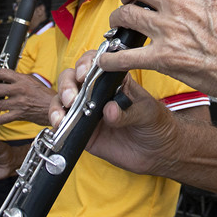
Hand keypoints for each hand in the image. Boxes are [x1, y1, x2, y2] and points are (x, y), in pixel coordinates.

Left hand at [0, 68, 51, 127]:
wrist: (56, 108)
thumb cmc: (46, 96)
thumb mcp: (33, 82)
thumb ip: (19, 79)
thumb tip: (5, 79)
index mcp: (22, 79)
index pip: (1, 73)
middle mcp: (19, 89)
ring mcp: (19, 102)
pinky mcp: (20, 114)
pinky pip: (2, 119)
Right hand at [52, 57, 182, 176]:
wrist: (159, 154)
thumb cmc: (157, 125)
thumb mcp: (149, 114)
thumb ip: (129, 112)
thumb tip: (109, 111)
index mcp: (114, 80)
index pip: (95, 63)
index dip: (86, 63)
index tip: (84, 74)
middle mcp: (97, 93)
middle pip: (73, 78)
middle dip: (68, 84)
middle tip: (72, 98)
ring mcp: (88, 111)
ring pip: (63, 99)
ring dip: (58, 104)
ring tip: (63, 116)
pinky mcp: (84, 132)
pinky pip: (65, 124)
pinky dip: (58, 122)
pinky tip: (60, 125)